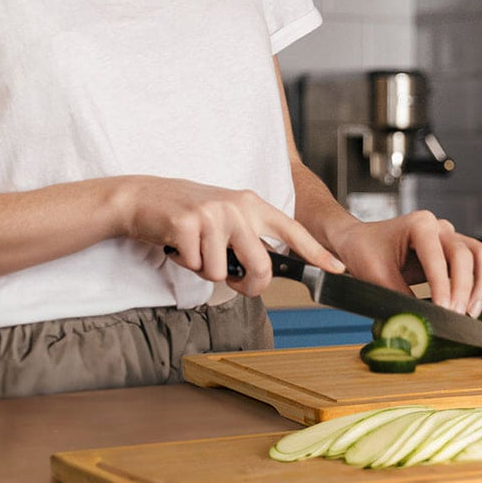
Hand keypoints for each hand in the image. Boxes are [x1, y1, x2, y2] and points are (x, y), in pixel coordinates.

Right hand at [121, 175, 344, 297]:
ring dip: (205, 270)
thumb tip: (265, 273)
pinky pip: (196, 266)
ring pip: (222, 272)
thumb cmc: (188, 214)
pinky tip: (177, 243)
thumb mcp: (226, 217)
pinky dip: (184, 262)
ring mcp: (213, 214)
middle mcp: (237, 206)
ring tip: (194, 248)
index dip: (316, 252)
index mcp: (252, 204)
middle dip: (248, 285)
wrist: (143, 197)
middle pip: (261, 266)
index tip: (337, 268)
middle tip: (232, 280)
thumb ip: (249, 237)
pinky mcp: (187, 224)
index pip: (292, 230)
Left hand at [326, 210, 481, 317]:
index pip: (439, 256)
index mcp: (419, 224)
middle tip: (461, 315)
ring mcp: (450, 237)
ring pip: (481, 255)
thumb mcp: (375, 275)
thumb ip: (398, 297)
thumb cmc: (365, 251)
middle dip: (465, 288)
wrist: (359, 242)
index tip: (444, 311)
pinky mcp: (455, 251)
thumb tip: (421, 322)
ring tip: (476, 311)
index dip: (443, 286)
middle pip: (465, 254)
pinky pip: (480, 263)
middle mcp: (439, 227)